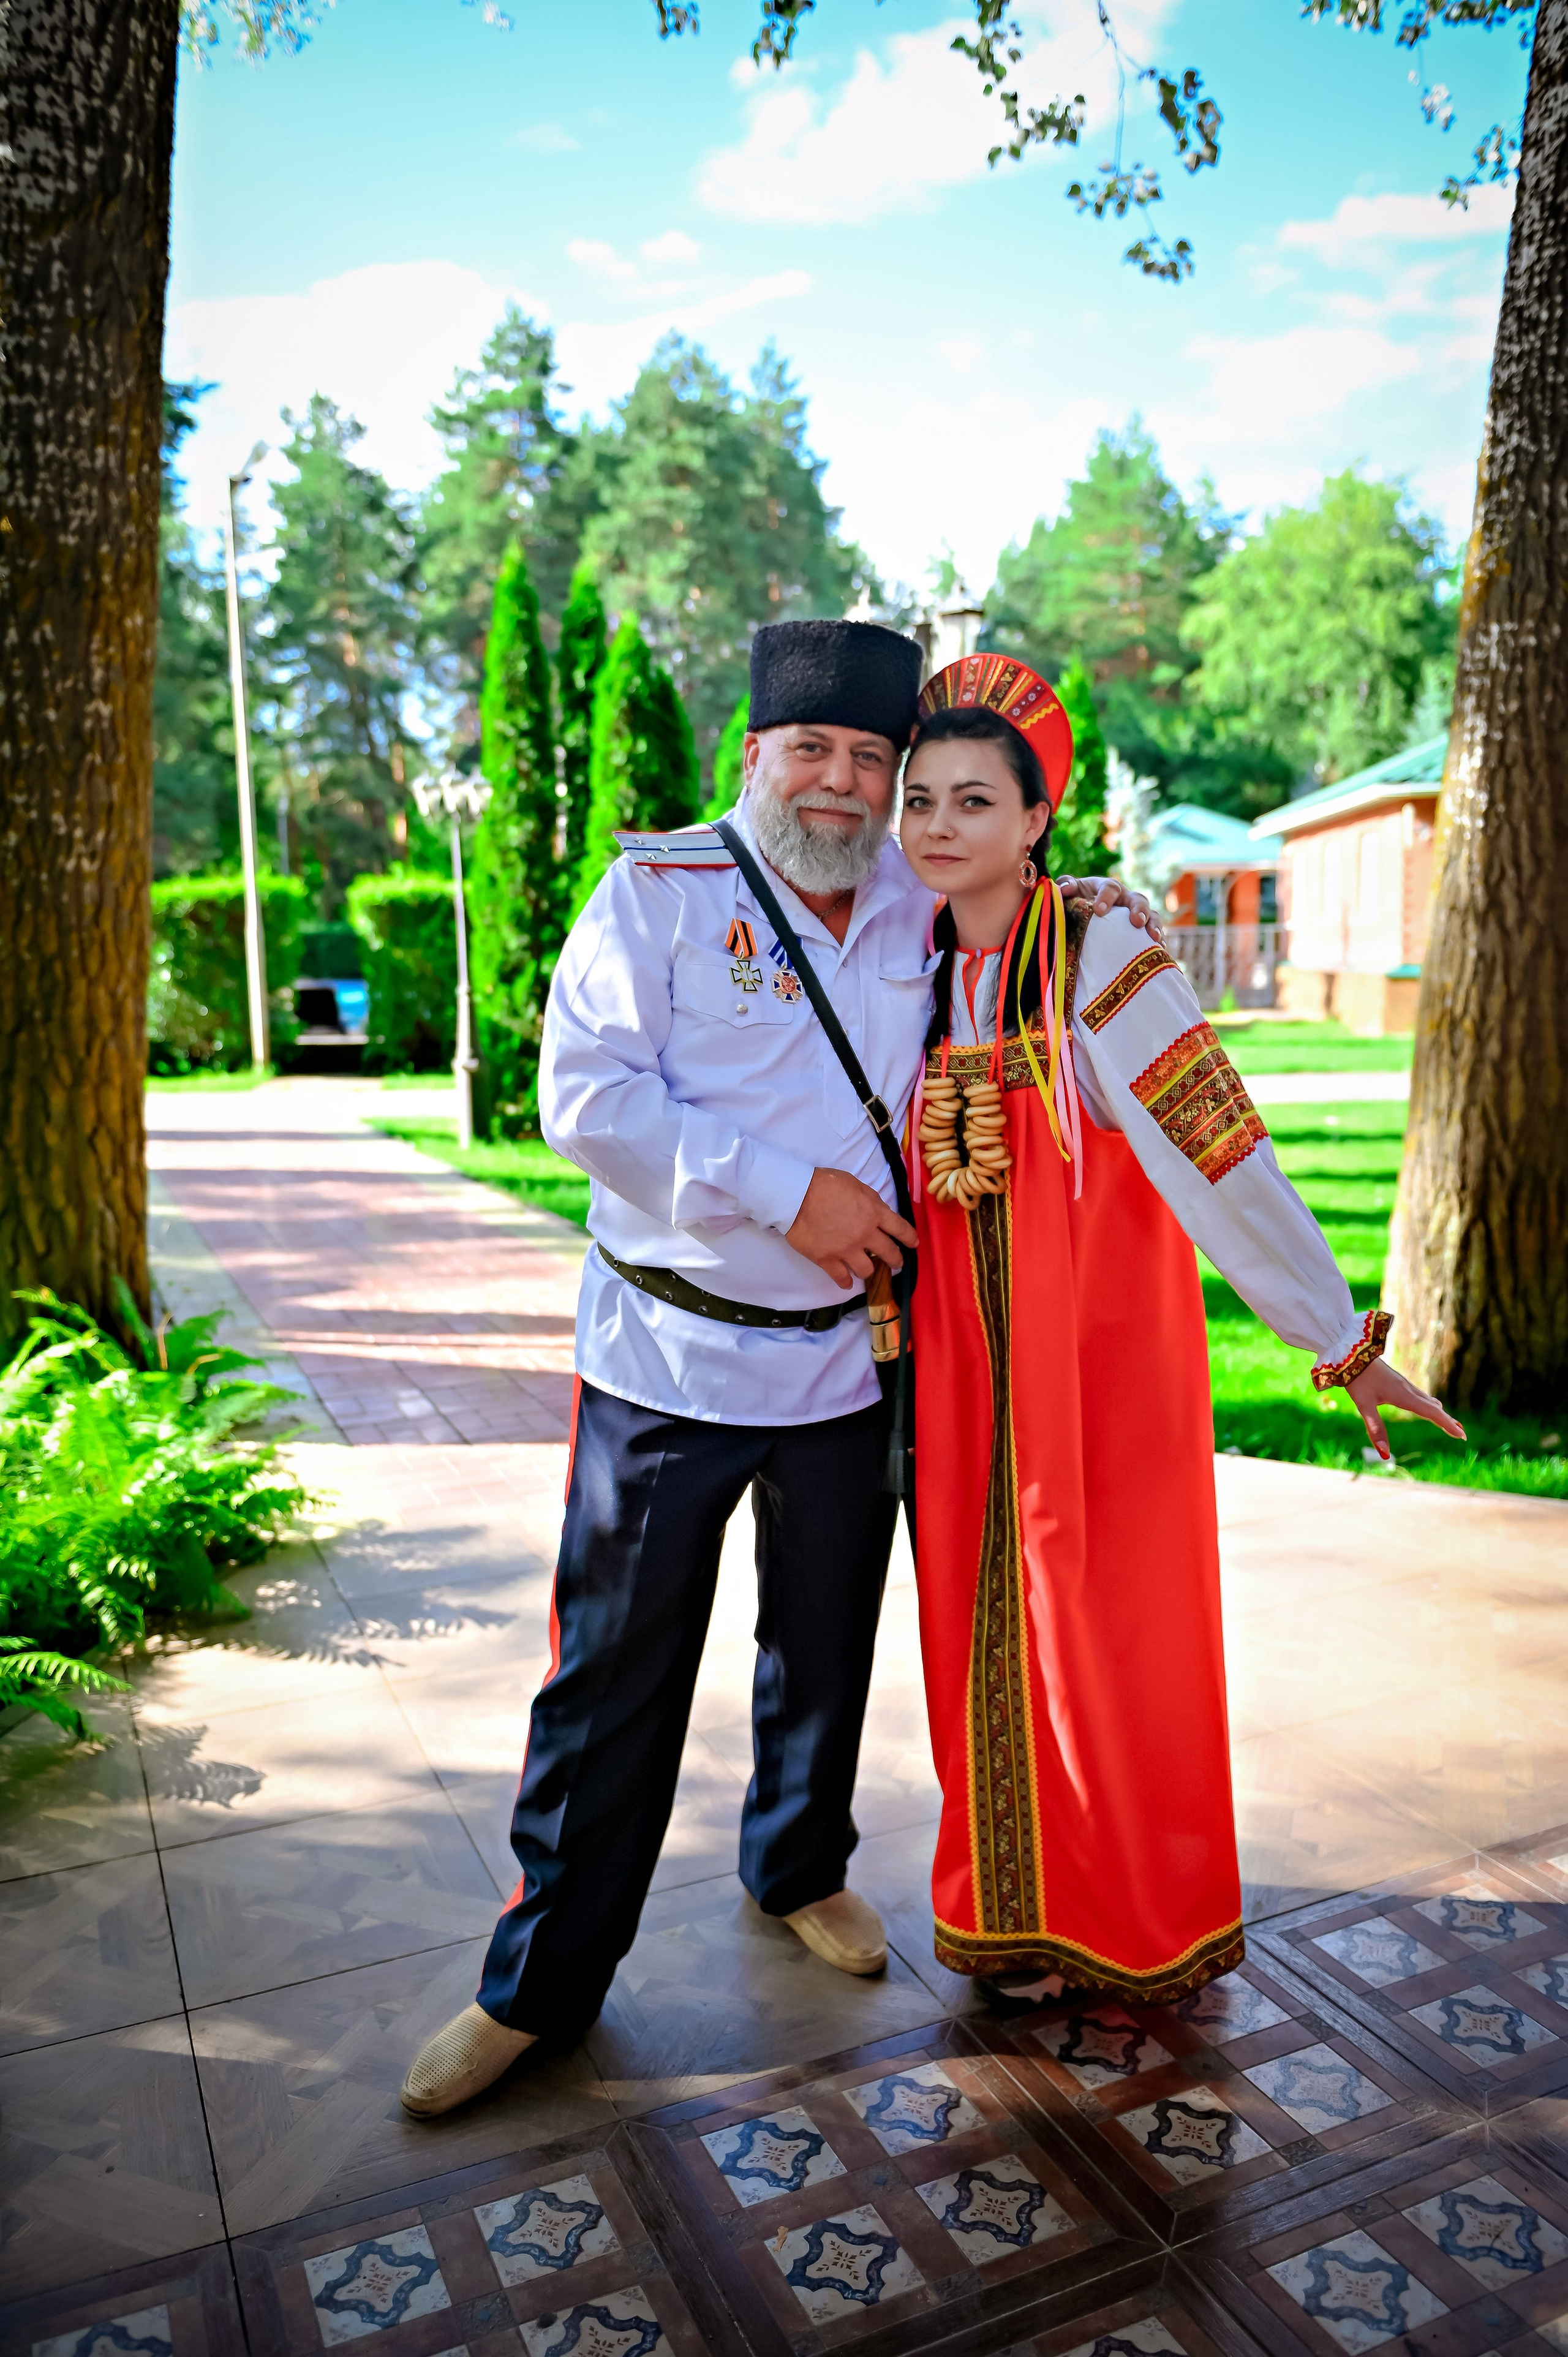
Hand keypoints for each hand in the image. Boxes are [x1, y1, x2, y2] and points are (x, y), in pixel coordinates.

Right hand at [784, 1167, 917, 1289]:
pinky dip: (846, 1282)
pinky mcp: (828, 1260)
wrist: (796, 1195)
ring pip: (867, 1270)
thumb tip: (880, 1212)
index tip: (913, 1244)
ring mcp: (846, 1250)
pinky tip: (847, 1282)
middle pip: (890, 1254)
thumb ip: (871, 1200)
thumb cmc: (825, 1184)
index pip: (901, 1229)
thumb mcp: (856, 1184)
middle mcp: (865, 1235)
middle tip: (895, 1262)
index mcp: (874, 1213)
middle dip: (896, 1260)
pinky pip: (841, 1278)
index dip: (910, 1238)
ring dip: (869, 1270)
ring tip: (866, 1268)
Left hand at [1057, 873, 1162, 943]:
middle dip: (1139, 910)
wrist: (1084, 914)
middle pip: (1138, 899)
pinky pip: (1154, 935)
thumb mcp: (1070, 891)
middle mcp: (1126, 899)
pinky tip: (1161, 951)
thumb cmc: (1077, 900)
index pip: (1110, 888)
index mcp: (1108, 887)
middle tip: (1137, 922)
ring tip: (1155, 939)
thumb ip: (1066, 886)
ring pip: (1151, 916)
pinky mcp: (1141, 931)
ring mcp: (1136, 914)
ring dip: (1154, 926)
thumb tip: (1065, 890)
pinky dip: (1158, 942)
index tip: (1099, 911)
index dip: (1106, 898)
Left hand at [1345, 1358, 1465, 1461]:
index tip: (1461, 1435)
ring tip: (1448, 1422)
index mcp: (1404, 1396)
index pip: (1432, 1413)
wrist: (1351, 1353)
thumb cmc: (1357, 1380)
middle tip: (1461, 1433)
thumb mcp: (1364, 1406)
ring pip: (1428, 1400)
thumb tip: (1385, 1454)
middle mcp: (1408, 1390)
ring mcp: (1404, 1384)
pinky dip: (1430, 1404)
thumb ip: (1375, 1429)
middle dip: (1447, 1421)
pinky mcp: (1398, 1381)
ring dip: (1439, 1412)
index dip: (1447, 1424)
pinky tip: (1429, 1405)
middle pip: (1433, 1407)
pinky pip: (1420, 1395)